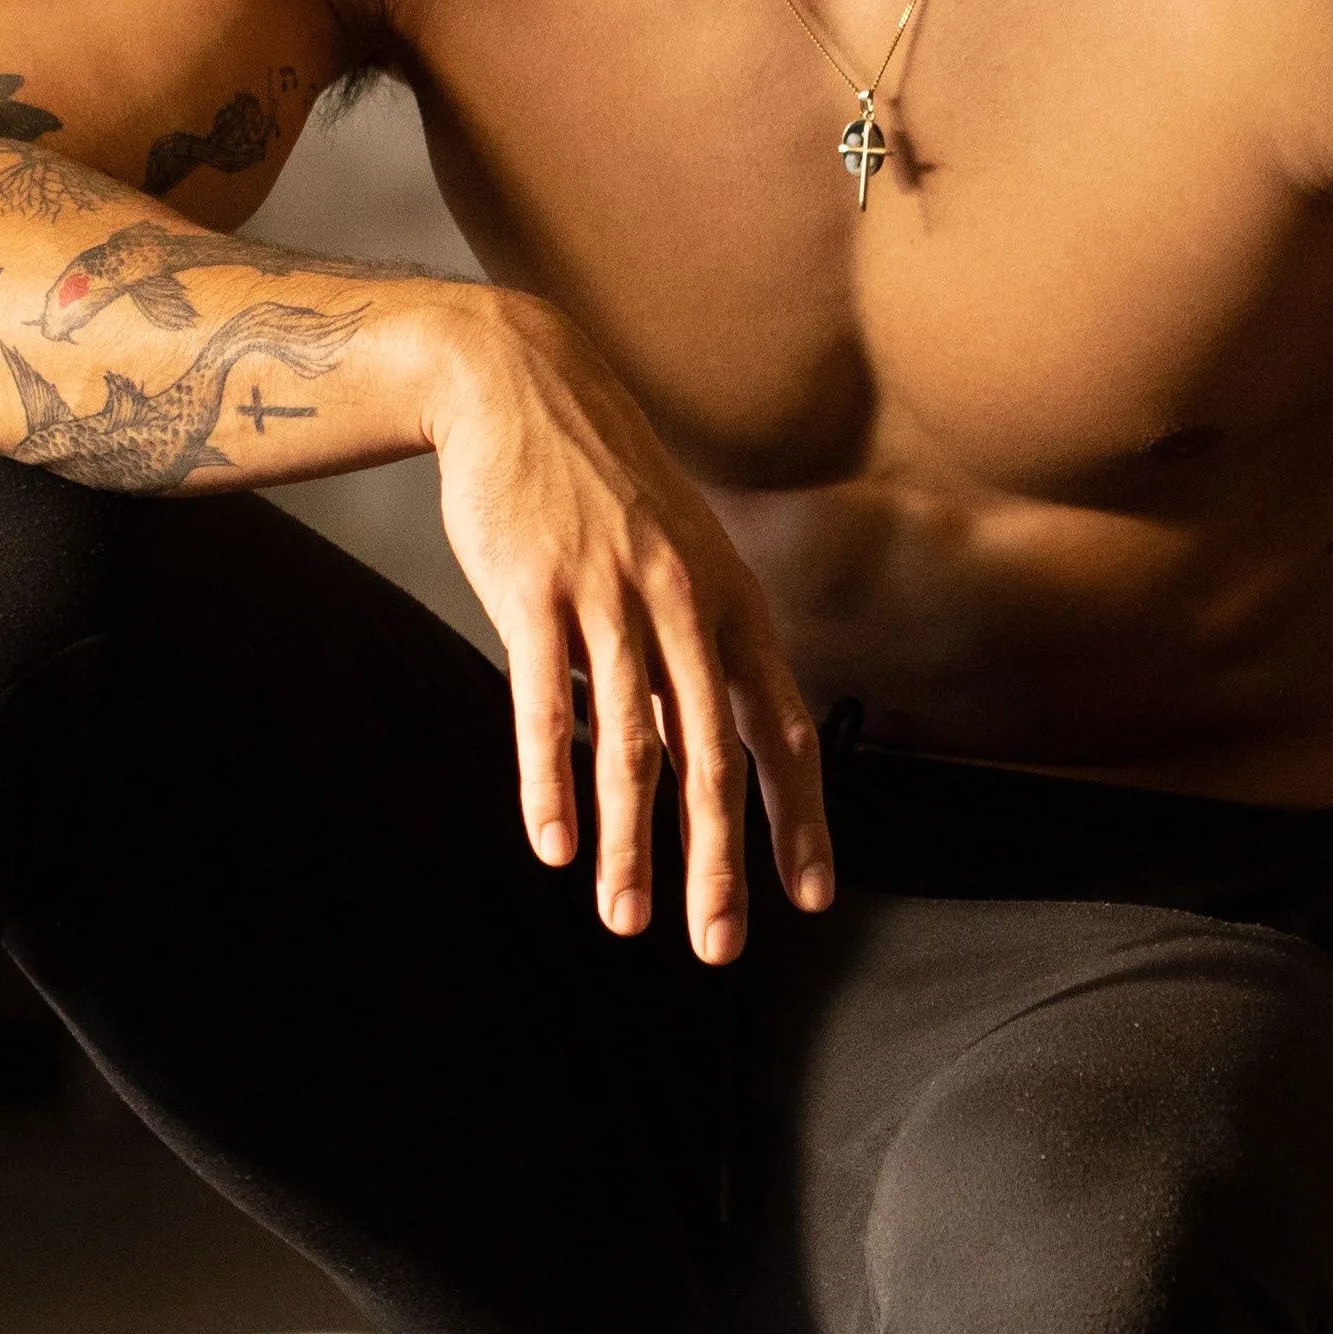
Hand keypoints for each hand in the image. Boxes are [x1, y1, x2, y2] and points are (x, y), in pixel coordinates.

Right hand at [420, 297, 835, 961]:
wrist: (522, 387)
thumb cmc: (601, 490)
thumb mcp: (675, 559)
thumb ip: (693, 653)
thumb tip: (704, 753)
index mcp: (732, 604)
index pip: (782, 731)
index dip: (800, 819)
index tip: (810, 899)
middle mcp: (686, 606)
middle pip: (715, 758)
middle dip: (721, 863)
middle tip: (718, 946)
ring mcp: (611, 598)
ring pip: (632, 747)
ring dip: (632, 846)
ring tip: (627, 922)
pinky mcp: (536, 593)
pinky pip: (547, 707)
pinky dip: (551, 783)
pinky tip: (553, 847)